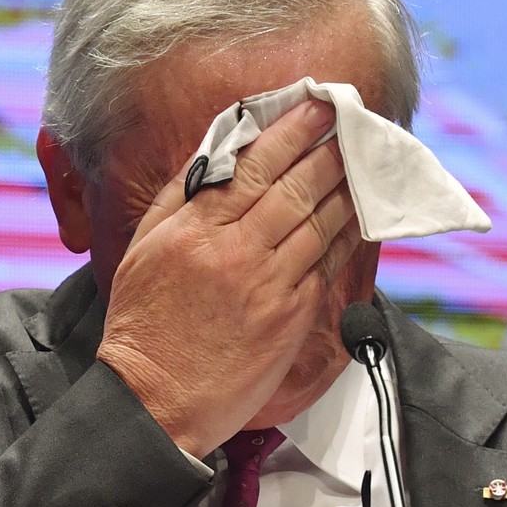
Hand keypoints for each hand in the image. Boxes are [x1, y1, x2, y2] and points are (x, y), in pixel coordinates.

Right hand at [97, 99, 358, 455]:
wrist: (155, 400)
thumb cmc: (144, 326)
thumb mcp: (143, 251)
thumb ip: (179, 201)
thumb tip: (215, 158)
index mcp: (195, 229)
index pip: (253, 165)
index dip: (290, 131)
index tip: (314, 106)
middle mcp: (236, 251)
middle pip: (295, 187)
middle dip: (327, 150)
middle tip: (352, 123)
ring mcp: (268, 286)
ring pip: (318, 223)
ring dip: (345, 188)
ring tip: (363, 163)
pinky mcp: (290, 319)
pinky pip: (325, 267)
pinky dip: (345, 237)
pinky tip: (358, 218)